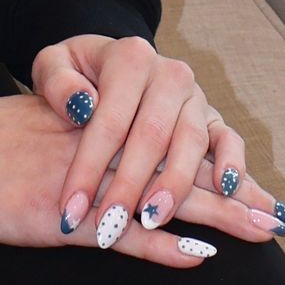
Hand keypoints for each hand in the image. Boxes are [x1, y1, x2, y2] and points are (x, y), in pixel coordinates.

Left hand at [30, 32, 284, 254]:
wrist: (109, 67)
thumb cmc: (75, 76)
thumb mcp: (52, 65)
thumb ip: (57, 82)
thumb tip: (82, 106)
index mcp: (129, 58)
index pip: (109, 119)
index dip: (88, 167)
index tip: (70, 209)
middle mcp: (169, 74)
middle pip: (151, 134)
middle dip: (128, 186)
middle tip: (108, 226)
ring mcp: (195, 96)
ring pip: (190, 142)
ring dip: (173, 185)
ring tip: (152, 218)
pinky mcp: (213, 118)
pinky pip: (230, 140)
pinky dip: (232, 165)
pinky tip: (225, 193)